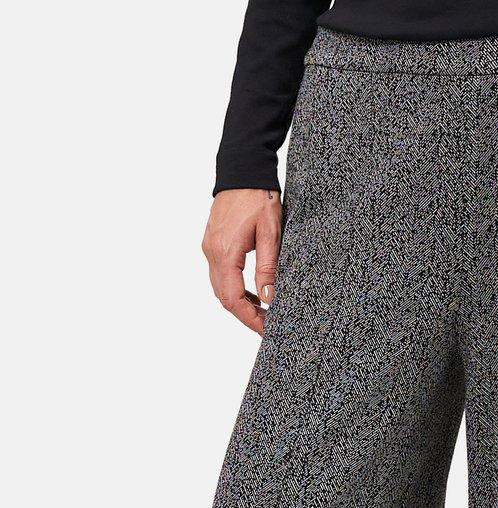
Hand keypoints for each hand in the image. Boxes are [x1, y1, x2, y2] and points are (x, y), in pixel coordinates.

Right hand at [202, 189, 282, 334]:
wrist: (242, 169)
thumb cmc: (258, 196)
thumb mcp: (271, 234)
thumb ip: (268, 268)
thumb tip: (268, 299)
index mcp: (225, 252)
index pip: (234, 299)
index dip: (250, 319)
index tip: (267, 330)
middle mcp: (212, 253)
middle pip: (224, 298)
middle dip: (246, 316)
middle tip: (268, 325)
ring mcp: (209, 248)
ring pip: (220, 288)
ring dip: (240, 304)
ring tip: (263, 312)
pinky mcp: (212, 243)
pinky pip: (220, 275)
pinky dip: (234, 289)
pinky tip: (252, 292)